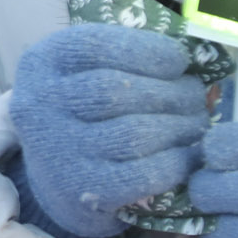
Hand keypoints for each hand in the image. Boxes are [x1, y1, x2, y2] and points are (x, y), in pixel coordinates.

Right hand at [10, 23, 208, 237]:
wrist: (56, 178)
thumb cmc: (80, 113)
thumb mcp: (80, 73)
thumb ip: (121, 58)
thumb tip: (188, 55)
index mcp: (41, 63)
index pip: (95, 47)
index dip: (147, 50)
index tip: (179, 60)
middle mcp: (40, 104)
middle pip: (116, 91)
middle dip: (170, 92)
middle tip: (196, 96)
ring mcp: (60, 151)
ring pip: (134, 133)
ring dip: (179, 127)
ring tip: (197, 123)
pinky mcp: (84, 190)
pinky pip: (143, 174)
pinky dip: (176, 162)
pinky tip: (188, 155)